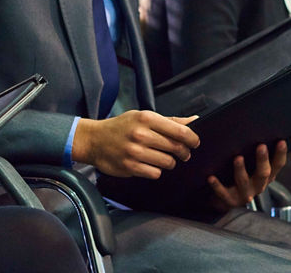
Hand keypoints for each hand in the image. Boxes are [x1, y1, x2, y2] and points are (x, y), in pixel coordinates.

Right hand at [72, 110, 199, 177]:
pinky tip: (150, 164)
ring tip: (164, 158)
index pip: (179, 131)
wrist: (94, 140)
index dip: (192, 139)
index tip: (195, 143)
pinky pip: (155, 173)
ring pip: (167, 162)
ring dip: (170, 162)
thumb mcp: (144, 117)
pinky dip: (156, 170)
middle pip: (175, 147)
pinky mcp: (130, 167)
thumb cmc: (122, 127)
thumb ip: (170, 121)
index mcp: (146, 118)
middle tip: (182, 153)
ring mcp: (134, 152)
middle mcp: (141, 134)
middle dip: (183, 152)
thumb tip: (196, 120)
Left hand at [206, 141, 287, 210]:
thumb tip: (252, 131)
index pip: (277, 165)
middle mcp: (258, 186)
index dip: (280, 154)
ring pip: (243, 181)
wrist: (227, 201)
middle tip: (261, 146)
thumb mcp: (252, 168)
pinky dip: (217, 185)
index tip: (281, 141)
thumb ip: (254, 153)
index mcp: (266, 176)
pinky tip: (211, 177)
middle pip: (263, 173)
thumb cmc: (240, 178)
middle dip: (262, 160)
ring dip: (241, 169)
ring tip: (238, 158)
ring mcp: (244, 194)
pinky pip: (223, 192)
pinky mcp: (230, 200)